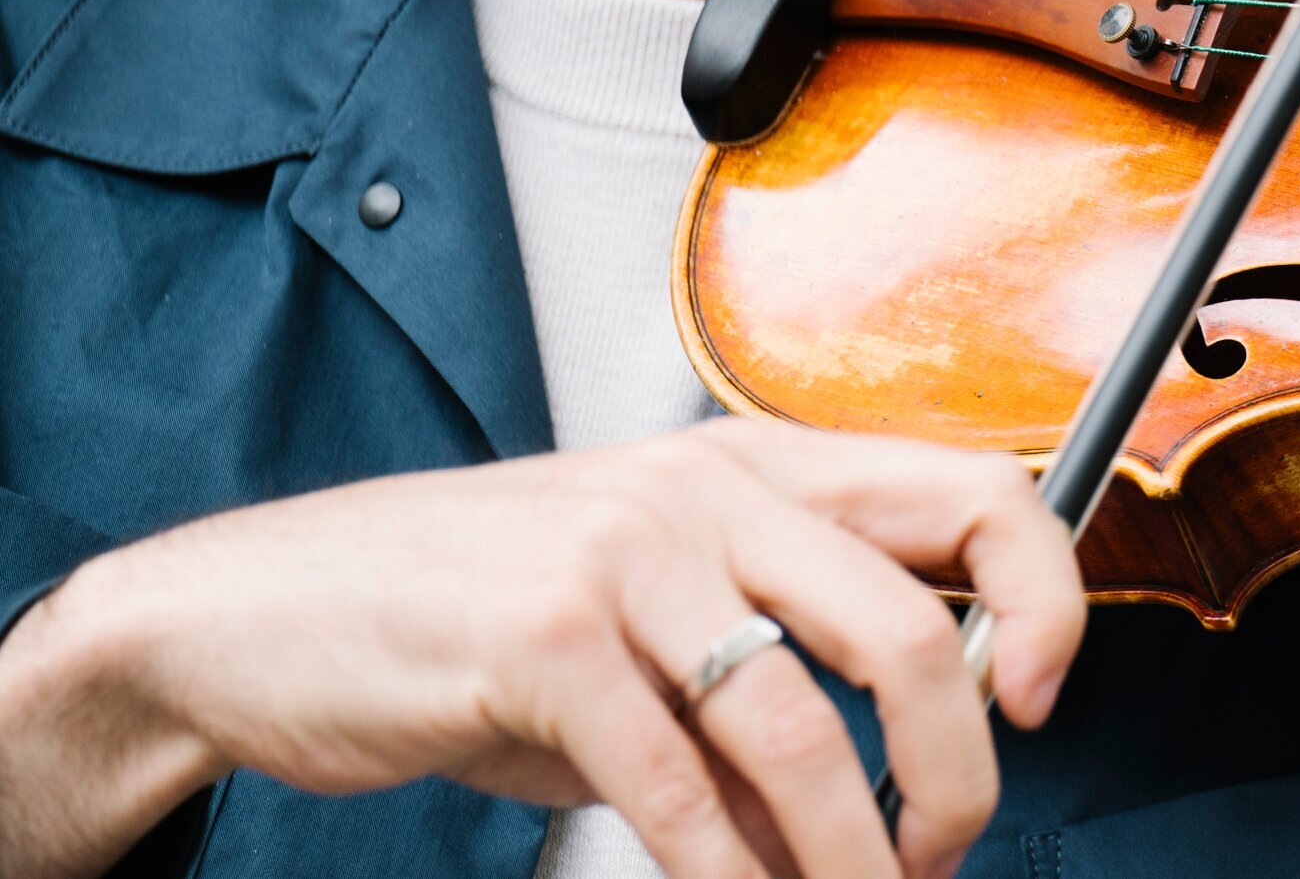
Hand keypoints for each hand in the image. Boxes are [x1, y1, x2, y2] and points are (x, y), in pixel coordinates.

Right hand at [0, 422, 1080, 878]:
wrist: (254, 613)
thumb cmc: (466, 614)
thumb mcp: (643, 626)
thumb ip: (763, 695)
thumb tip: (875, 814)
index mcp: (759, 463)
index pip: (975, 494)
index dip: (1044, 598)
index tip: (1038, 701)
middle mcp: (707, 489)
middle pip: (908, 626)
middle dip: (953, 769)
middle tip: (942, 848)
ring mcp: (621, 556)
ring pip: (800, 722)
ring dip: (847, 847)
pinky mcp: (540, 641)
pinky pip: (677, 785)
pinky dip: (732, 873)